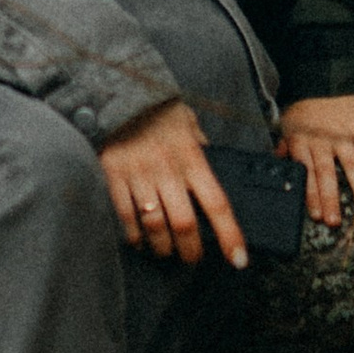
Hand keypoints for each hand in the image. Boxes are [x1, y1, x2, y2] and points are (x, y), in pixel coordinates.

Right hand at [97, 97, 249, 267]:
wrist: (118, 94)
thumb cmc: (158, 110)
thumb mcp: (189, 124)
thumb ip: (201, 150)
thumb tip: (213, 172)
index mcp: (192, 158)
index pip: (218, 204)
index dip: (230, 235)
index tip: (238, 259)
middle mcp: (168, 170)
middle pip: (185, 225)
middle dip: (192, 251)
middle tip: (194, 259)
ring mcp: (140, 176)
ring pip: (156, 227)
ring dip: (164, 248)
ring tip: (167, 252)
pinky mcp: (115, 178)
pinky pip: (126, 217)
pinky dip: (135, 236)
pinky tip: (140, 241)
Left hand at [280, 96, 353, 230]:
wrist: (322, 80)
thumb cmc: (303, 110)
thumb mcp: (287, 127)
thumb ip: (285, 149)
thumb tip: (276, 168)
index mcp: (301, 142)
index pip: (306, 173)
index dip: (311, 195)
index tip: (316, 216)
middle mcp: (321, 140)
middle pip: (326, 173)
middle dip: (330, 199)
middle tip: (335, 221)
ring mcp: (342, 133)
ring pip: (351, 163)